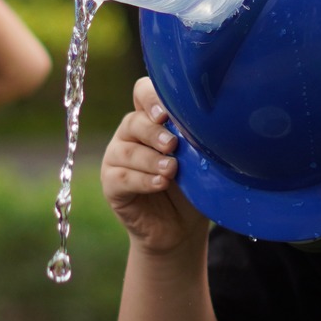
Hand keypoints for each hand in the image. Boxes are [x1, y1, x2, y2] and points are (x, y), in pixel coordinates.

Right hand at [103, 77, 208, 254]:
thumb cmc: (192, 187)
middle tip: (173, 146)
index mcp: (151, 120)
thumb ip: (196, 140)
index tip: (167, 114)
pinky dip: (142, 180)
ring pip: (126, 150)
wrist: (180, 227)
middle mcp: (130, 134)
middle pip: (133, 122)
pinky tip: (161, 184)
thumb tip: (208, 126)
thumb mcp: (199, 160)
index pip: (142, 93)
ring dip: (150, 160)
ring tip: (172, 170)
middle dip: (154, 132)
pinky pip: (121, 177)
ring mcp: (117, 158)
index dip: (151, 99)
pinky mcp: (111, 184)